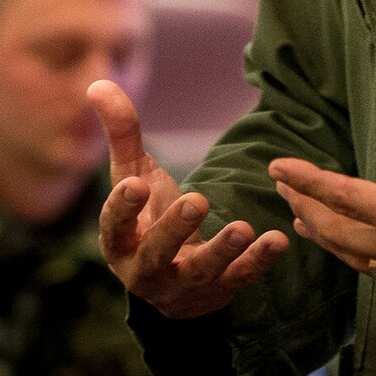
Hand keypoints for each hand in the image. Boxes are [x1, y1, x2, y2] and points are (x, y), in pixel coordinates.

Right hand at [87, 80, 287, 318]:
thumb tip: (98, 82)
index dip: (122, 209)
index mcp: (120, 241)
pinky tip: (278, 240)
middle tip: (197, 201)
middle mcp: (145, 270)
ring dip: (222, 251)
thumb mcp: (134, 176)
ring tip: (244, 228)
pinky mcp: (218, 292)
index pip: (114, 227)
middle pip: (156, 254)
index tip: (135, 186)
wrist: (172, 280)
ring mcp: (183, 286)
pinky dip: (258, 262)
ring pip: (200, 272)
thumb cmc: (148, 217)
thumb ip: (122, 134)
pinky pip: (239, 279)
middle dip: (175, 230)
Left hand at [270, 63, 375, 320]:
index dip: (312, 181)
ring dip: (325, 235)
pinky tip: (356, 252)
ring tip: (301, 220)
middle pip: (341, 232)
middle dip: (306, 206)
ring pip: (356, 256)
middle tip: (279, 186)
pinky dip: (355, 255)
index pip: (352, 198)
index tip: (279, 167)